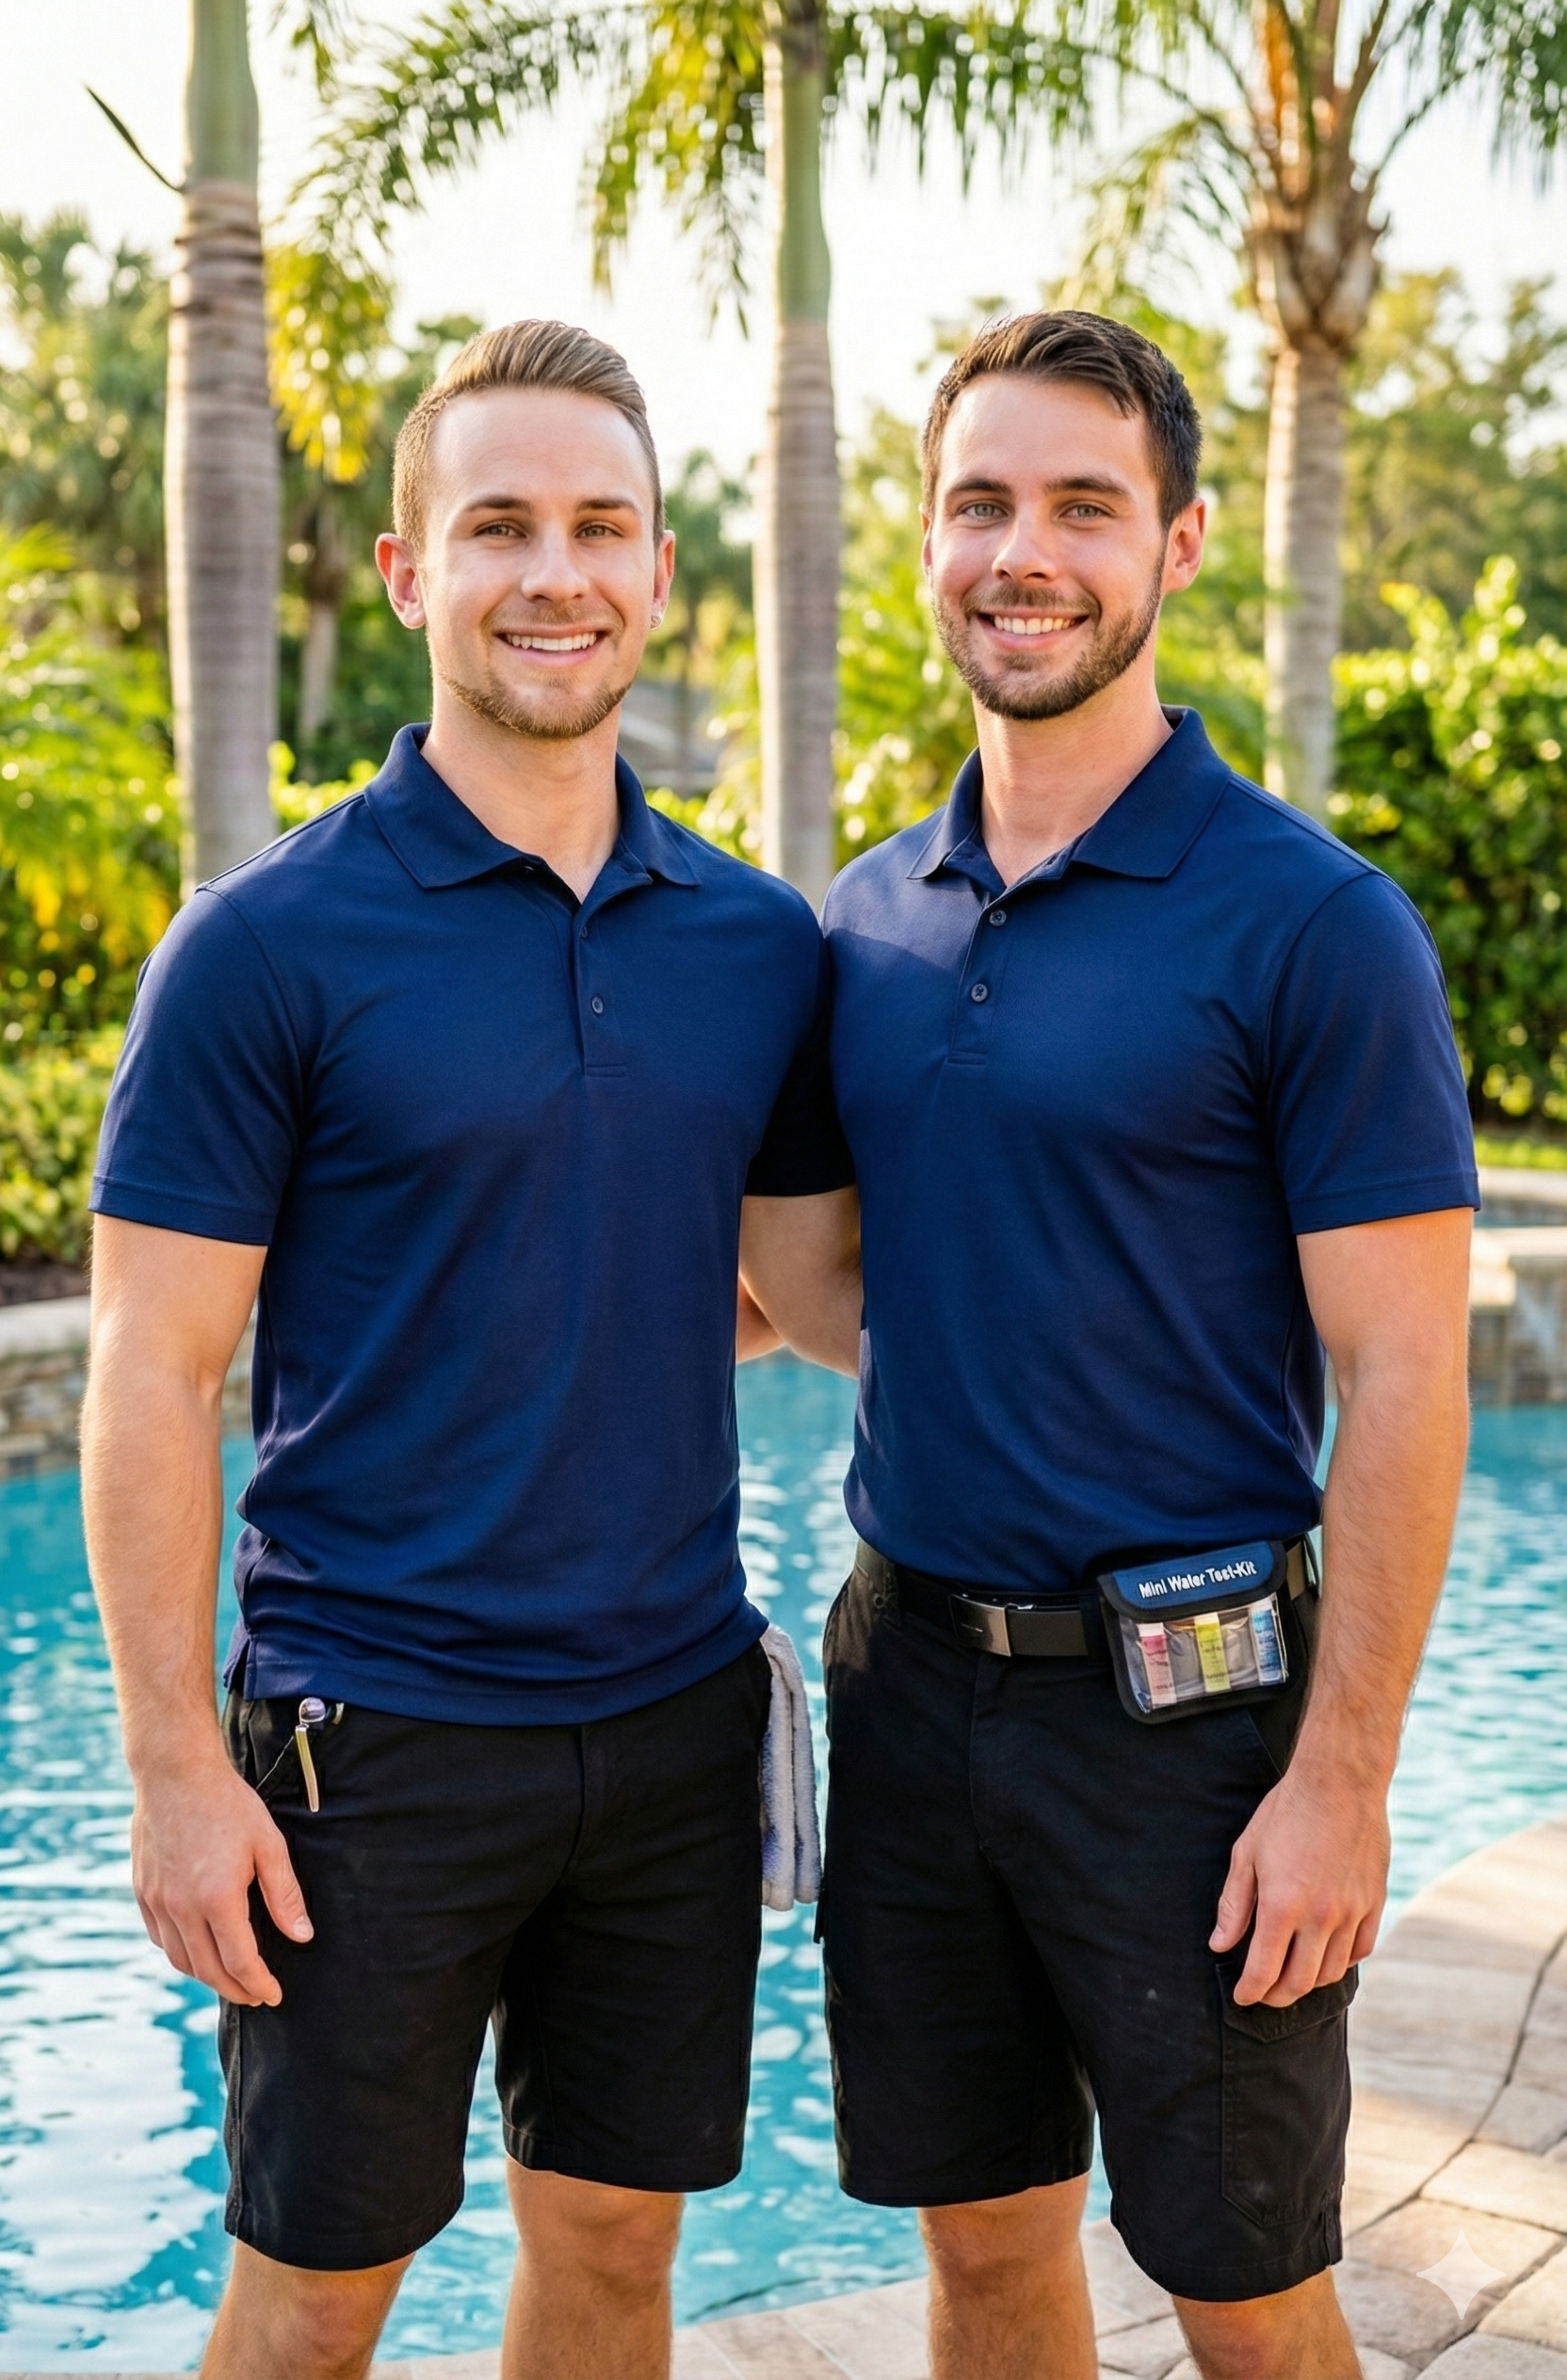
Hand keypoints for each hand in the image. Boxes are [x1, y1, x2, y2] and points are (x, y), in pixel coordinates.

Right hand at [131, 1754, 312, 2005]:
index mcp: (217, 1898)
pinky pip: (161, 1939)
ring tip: (230, 1977)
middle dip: (235, 1989)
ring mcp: (157, 1901)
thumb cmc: (228, 1804)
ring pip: (181, 1959)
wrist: (175, 1773)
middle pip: (209, 1970)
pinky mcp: (143, 1892)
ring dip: (207, 1977)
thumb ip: (285, 1895)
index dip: (259, 1984)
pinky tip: (198, 1950)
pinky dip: (181, 1954)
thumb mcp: (268, 1844)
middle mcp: (182, 1907)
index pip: (240, 1962)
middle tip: (256, 1995)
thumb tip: (301, 1936)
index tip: (273, 1995)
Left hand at [1210, 1756, 1388, 2006]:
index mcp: (1282, 1906)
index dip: (1250, 1992)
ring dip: (1309, 1982)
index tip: (1242, 1996)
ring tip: (1292, 1975)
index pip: (1264, 1971)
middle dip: (1277, 1996)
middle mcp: (1320, 1917)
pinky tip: (1326, 1954)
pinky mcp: (1374, 1903)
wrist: (1340, 1783)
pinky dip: (1342, 1961)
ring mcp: (1352, 1912)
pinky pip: (1361, 1950)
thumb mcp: (1247, 1853)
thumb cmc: (1286, 1813)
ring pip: (1331, 1972)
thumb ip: (1234, 1905)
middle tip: (1264, 1993)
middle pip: (1299, 1982)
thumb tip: (1219, 1945)